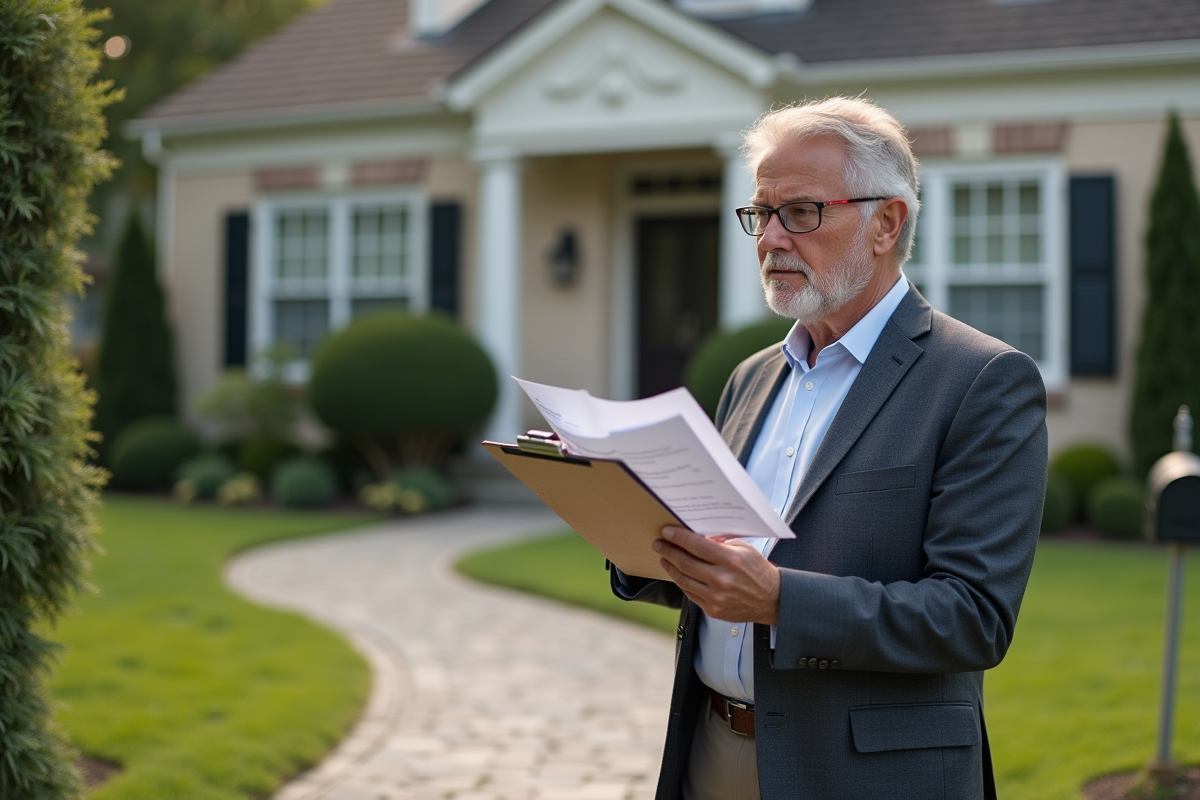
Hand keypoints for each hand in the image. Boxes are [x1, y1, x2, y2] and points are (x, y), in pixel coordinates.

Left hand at [653, 526, 779, 624]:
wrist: (772, 599)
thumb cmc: (758, 571)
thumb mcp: (744, 549)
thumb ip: (721, 542)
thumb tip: (697, 536)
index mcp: (730, 560)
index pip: (697, 546)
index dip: (679, 538)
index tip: (667, 532)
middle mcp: (722, 579)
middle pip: (686, 562)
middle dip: (669, 551)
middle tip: (659, 544)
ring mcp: (716, 596)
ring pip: (684, 580)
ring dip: (670, 567)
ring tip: (664, 557)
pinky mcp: (713, 609)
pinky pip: (690, 594)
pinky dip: (681, 582)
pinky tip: (677, 573)